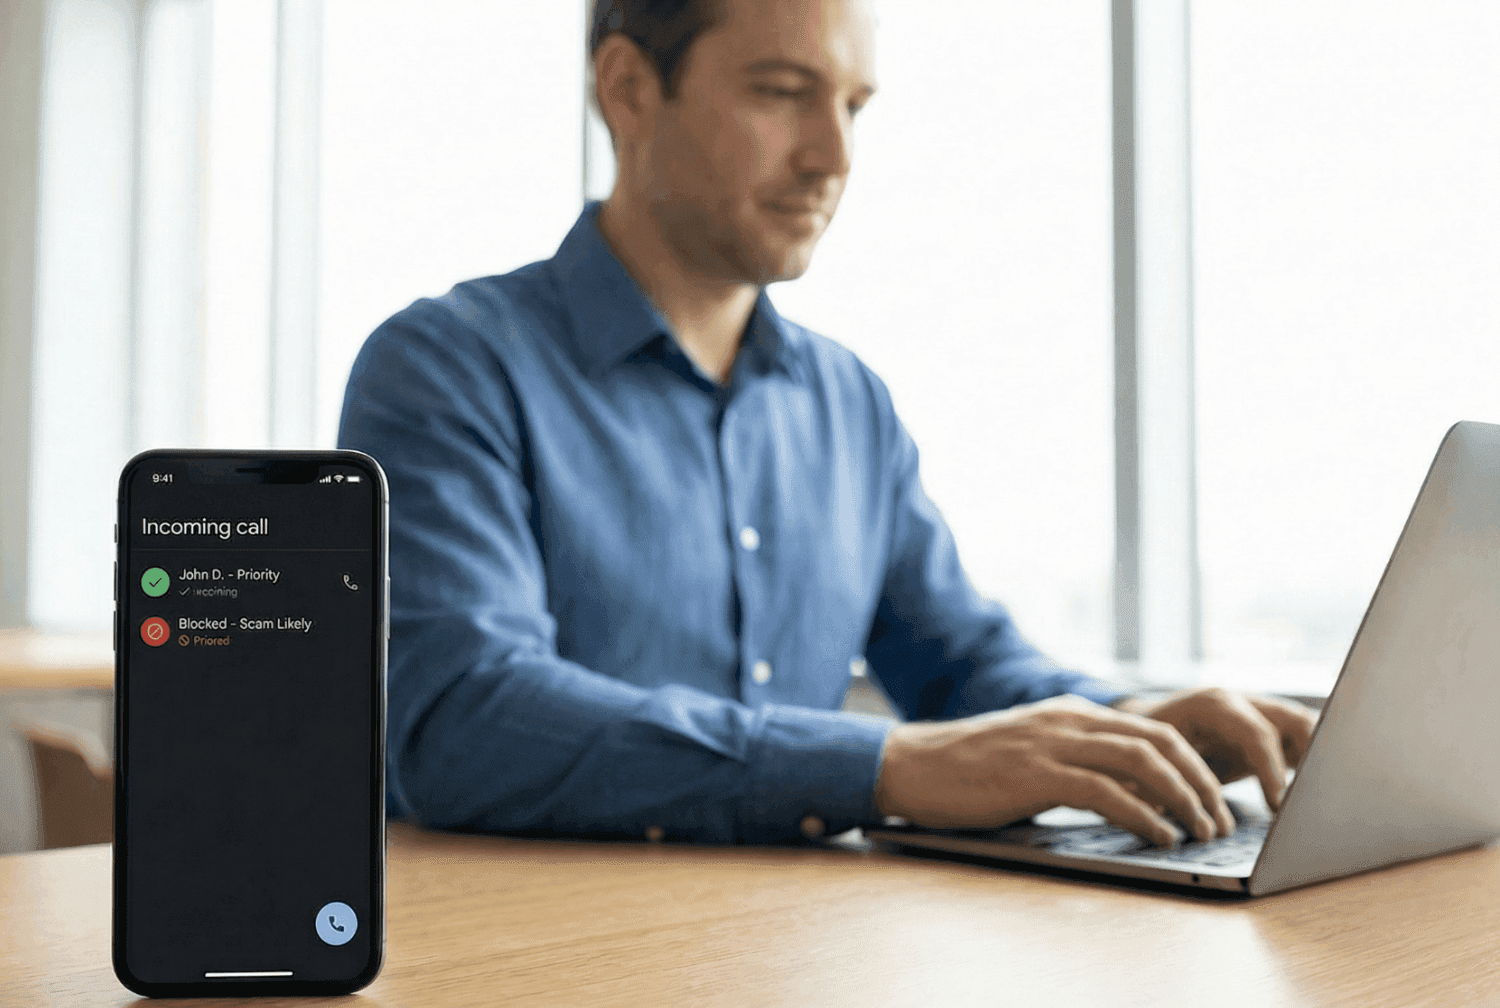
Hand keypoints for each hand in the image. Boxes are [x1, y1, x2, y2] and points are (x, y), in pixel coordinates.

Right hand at [873, 694, 1236, 846]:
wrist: (912, 765)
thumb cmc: (969, 769)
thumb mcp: (1032, 752)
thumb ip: (1075, 760)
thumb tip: (1127, 795)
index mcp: (1072, 713)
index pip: (1155, 730)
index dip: (1195, 765)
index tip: (1215, 801)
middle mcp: (1069, 720)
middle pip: (1160, 742)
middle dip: (1201, 783)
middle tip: (1221, 821)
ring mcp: (1053, 744)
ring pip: (1143, 762)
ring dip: (1183, 800)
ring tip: (1201, 831)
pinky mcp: (1036, 774)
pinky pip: (1106, 792)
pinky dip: (1144, 816)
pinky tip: (1160, 837)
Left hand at [1118, 687, 1319, 811]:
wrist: (1139, 725)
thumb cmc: (1143, 744)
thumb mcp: (1152, 760)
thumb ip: (1172, 783)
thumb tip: (1185, 818)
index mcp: (1212, 705)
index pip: (1256, 732)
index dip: (1271, 769)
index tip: (1279, 804)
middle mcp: (1239, 702)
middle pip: (1293, 720)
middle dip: (1312, 755)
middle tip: (1315, 797)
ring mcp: (1255, 712)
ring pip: (1303, 726)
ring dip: (1317, 757)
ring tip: (1321, 795)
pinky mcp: (1264, 730)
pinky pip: (1298, 740)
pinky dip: (1310, 762)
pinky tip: (1314, 791)